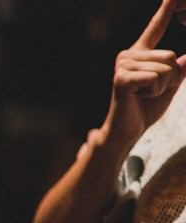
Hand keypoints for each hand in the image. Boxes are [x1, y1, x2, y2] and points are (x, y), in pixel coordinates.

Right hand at [107, 0, 185, 147]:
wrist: (127, 131)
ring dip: (163, 87)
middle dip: (170, 78)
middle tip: (152, 92)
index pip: (154, 29)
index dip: (163, 12)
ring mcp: (123, 66)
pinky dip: (155, 92)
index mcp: (139, 54)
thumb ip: (181, 68)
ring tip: (145, 96)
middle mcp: (128, 55)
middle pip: (170, 56)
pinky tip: (139, 98)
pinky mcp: (122, 78)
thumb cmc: (145, 109)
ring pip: (166, 68)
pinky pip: (156, 78)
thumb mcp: (170, 85)